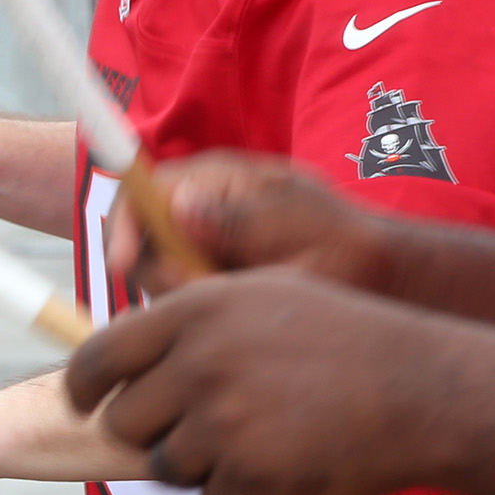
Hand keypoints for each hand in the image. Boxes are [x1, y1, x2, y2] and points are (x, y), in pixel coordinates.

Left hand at [64, 268, 468, 494]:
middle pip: (124, 419)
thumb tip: (125, 350)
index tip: (84, 400)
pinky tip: (288, 461)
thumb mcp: (264, 297)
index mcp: (196, 312)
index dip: (85, 385)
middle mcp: (198, 364)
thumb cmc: (347, 342)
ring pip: (165, 464)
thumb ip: (191, 320)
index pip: (100, 356)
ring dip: (202, 462)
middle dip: (153, 430)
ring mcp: (219, 423)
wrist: (425, 391)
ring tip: (264, 436)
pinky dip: (242, 491)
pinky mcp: (244, 476)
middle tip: (206, 425)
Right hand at [109, 151, 395, 292]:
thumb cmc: (339, 239)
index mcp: (211, 180)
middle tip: (210, 288)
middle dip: (164, 274)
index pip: (140, 191)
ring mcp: (198, 250)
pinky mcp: (206, 285)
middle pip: (138, 244)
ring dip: (187, 297)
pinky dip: (199, 313)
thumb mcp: (290, 224)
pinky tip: (237, 311)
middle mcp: (194, 212)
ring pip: (156, 281)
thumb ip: (234, 219)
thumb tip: (179, 207)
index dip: (122, 224)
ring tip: (240, 297)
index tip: (123, 262)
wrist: (372, 275)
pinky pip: (179, 305)